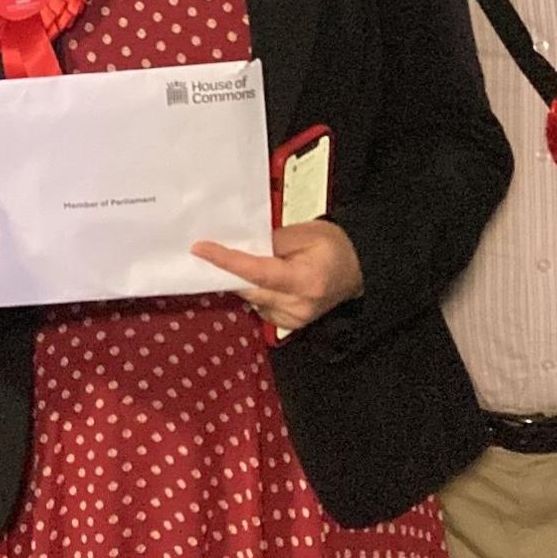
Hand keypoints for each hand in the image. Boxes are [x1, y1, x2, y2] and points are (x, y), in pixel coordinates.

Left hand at [192, 221, 363, 333]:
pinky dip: (253, 291)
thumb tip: (239, 246)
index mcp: (305, 280)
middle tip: (207, 251)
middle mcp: (298, 306)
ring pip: (251, 300)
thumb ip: (270, 241)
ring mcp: (293, 320)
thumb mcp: (304, 232)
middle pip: (249, 290)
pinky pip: (259, 306)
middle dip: (227, 272)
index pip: (257, 273)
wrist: (357, 269)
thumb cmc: (331, 245)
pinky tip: (258, 279)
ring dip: (240, 282)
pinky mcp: (289, 325)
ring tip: (236, 261)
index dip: (226, 261)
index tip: (200, 249)